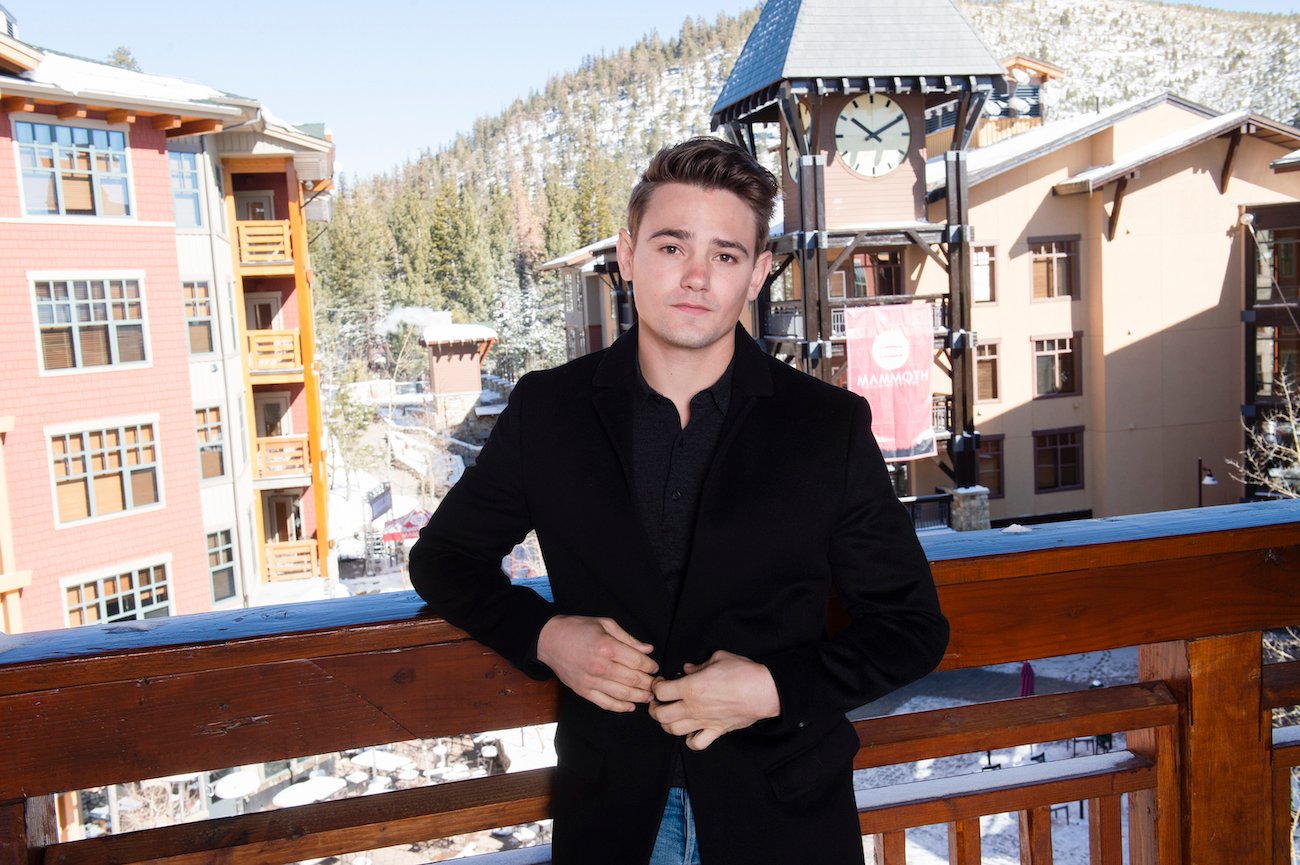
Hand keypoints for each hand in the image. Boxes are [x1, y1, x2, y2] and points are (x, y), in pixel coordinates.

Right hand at [536, 615, 657, 712]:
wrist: (550, 639)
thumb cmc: (578, 628)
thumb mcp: (606, 624)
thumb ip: (628, 639)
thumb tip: (648, 649)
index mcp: (607, 647)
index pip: (637, 662)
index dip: (650, 666)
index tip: (654, 667)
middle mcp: (600, 666)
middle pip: (633, 680)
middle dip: (648, 683)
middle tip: (656, 684)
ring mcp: (591, 681)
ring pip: (622, 694)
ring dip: (639, 697)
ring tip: (648, 697)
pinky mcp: (583, 691)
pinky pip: (605, 703)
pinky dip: (620, 707)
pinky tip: (630, 706)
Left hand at [648, 650, 780, 749]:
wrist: (765, 691)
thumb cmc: (744, 673)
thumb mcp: (719, 658)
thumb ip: (699, 665)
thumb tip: (689, 668)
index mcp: (691, 687)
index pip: (660, 691)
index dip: (656, 686)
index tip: (660, 682)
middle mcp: (693, 707)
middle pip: (661, 715)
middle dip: (654, 708)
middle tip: (658, 701)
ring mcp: (703, 721)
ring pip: (673, 730)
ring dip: (667, 724)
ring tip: (670, 716)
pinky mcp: (716, 731)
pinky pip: (696, 743)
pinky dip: (690, 740)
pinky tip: (690, 732)